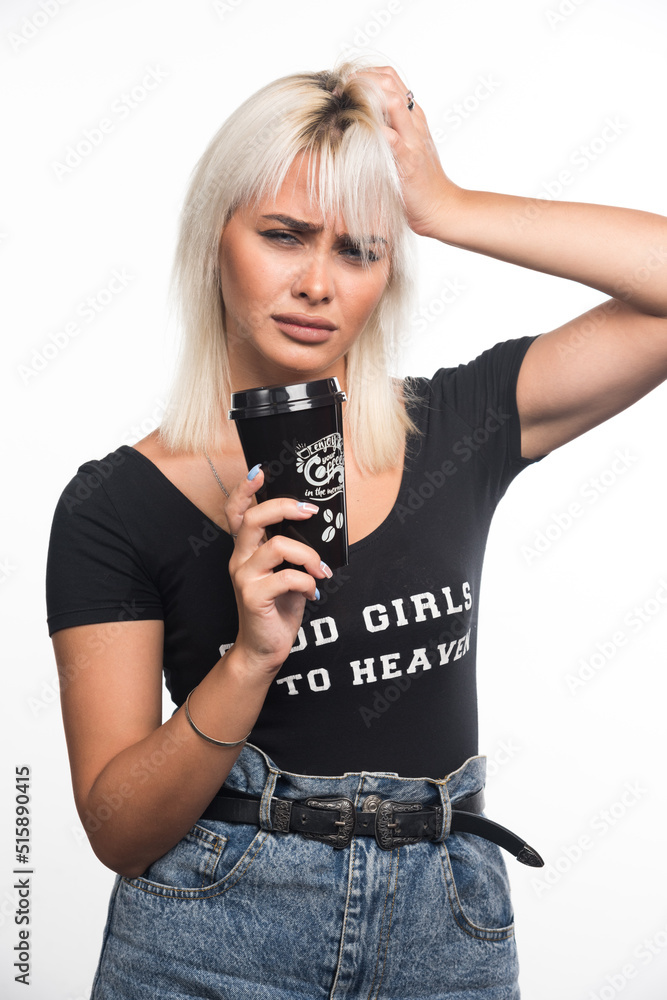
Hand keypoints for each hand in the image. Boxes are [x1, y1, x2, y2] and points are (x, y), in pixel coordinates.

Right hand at [225, 467, 330, 678]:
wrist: (265, 649)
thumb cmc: (278, 608)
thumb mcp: (286, 572)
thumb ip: (291, 549)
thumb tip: (314, 525)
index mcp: (246, 550)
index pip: (236, 512)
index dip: (244, 490)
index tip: (260, 471)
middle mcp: (240, 559)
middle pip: (254, 518)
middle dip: (285, 508)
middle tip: (310, 511)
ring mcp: (244, 577)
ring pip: (278, 546)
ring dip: (308, 555)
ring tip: (320, 570)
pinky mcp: (254, 596)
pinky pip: (288, 576)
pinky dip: (307, 582)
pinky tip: (312, 593)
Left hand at [350, 65, 462, 238]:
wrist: (441, 206)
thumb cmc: (418, 182)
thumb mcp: (403, 148)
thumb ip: (387, 132)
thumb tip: (356, 124)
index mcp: (412, 117)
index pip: (390, 78)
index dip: (364, 74)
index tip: (344, 84)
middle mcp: (414, 122)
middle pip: (389, 82)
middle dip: (360, 80)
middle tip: (339, 91)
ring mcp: (412, 139)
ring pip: (393, 101)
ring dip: (365, 99)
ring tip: (345, 105)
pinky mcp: (408, 160)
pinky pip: (392, 138)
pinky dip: (374, 131)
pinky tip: (356, 131)